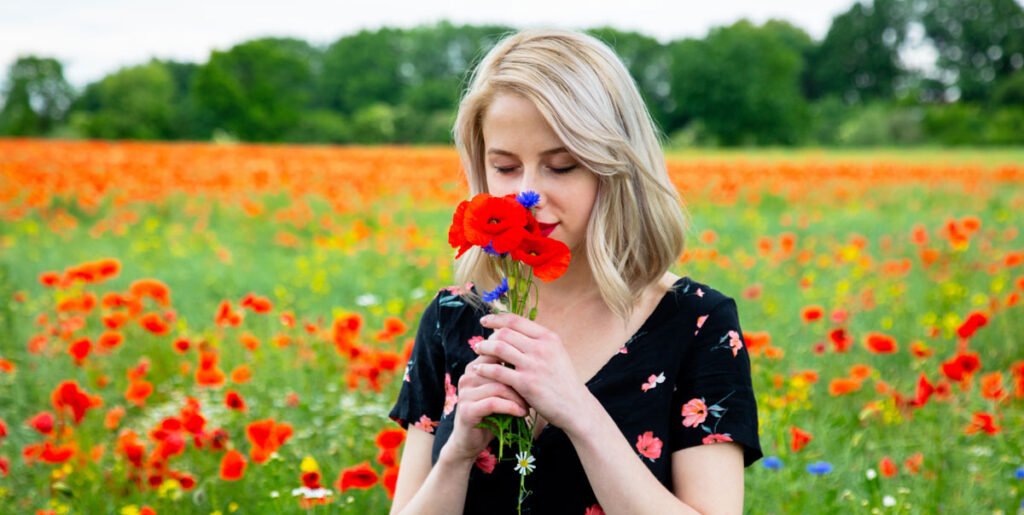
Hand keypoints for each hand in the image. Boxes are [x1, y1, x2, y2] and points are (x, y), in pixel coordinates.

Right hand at [442, 353, 530, 464]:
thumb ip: (509, 376)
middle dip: (520, 382)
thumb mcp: (501, 393)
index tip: (535, 372)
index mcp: (475, 367)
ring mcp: (465, 393)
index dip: (517, 361)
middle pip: (499, 370)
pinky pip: (493, 403)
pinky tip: (522, 413)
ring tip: (529, 406)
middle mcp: (467, 377)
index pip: (497, 353)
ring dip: (518, 397)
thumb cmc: (491, 414)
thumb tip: (535, 361)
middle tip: (534, 392)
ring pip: (498, 387)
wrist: (470, 441)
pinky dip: (511, 407)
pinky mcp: (467, 410)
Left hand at [473, 313, 590, 432]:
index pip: (516, 320)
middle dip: (489, 336)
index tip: (485, 320)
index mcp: (549, 337)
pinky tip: (478, 369)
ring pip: (498, 348)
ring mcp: (533, 365)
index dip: (497, 318)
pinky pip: (497, 370)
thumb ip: (538, 341)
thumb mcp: (556, 353)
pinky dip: (484, 368)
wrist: (575, 406)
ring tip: (477, 351)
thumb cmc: (563, 381)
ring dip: (484, 348)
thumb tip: (513, 330)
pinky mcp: (525, 383)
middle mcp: (541, 348)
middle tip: (481, 342)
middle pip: (504, 333)